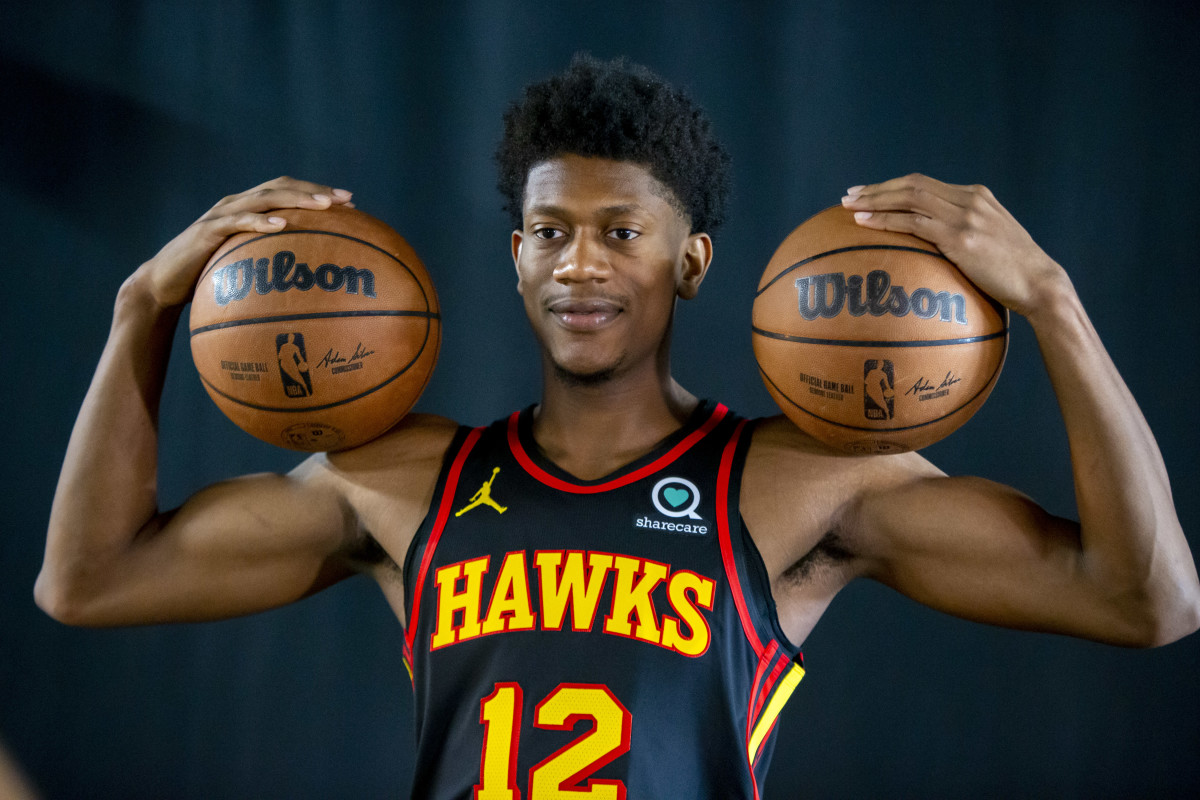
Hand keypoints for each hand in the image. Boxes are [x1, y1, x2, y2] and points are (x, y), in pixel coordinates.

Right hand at [131, 176, 353, 308]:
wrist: (163, 285)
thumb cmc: (209, 280)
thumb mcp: (246, 270)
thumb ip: (272, 265)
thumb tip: (312, 285)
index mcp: (249, 210)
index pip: (288, 192)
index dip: (318, 193)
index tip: (351, 203)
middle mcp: (236, 204)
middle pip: (281, 187)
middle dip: (315, 190)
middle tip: (346, 199)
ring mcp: (220, 215)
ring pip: (263, 198)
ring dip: (295, 199)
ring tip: (322, 205)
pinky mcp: (206, 231)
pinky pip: (236, 222)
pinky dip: (259, 221)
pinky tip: (281, 225)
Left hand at [840, 174, 1066, 316]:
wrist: (1040, 284)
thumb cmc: (1014, 273)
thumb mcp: (990, 242)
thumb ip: (965, 233)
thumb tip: (934, 247)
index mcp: (976, 196)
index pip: (925, 183)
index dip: (893, 185)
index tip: (868, 192)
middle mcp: (970, 200)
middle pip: (912, 185)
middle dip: (877, 189)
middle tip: (849, 195)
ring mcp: (965, 217)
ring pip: (909, 199)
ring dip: (874, 201)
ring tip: (848, 207)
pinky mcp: (960, 238)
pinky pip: (913, 223)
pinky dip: (885, 221)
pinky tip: (864, 224)